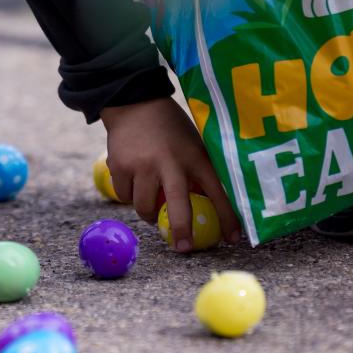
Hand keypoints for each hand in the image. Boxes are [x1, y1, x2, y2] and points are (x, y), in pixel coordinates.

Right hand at [101, 97, 240, 250]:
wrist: (134, 104)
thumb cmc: (171, 129)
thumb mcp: (193, 145)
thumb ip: (199, 172)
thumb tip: (211, 208)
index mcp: (194, 156)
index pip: (216, 191)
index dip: (226, 217)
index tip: (232, 240)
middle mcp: (169, 162)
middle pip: (176, 205)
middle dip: (181, 230)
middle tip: (183, 248)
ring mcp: (142, 165)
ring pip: (144, 206)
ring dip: (148, 212)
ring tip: (151, 207)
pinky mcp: (120, 167)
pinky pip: (125, 196)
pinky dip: (130, 196)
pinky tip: (134, 181)